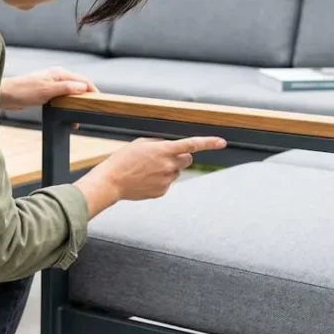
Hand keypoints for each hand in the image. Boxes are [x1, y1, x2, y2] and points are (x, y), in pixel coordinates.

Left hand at [0, 67, 97, 111]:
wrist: (5, 96)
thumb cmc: (23, 91)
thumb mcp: (46, 91)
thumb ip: (65, 88)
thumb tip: (83, 87)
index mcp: (59, 73)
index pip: (83, 80)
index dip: (93, 90)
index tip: (101, 102)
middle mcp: (57, 77)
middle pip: (78, 87)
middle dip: (85, 99)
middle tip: (91, 113)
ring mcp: (51, 85)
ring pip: (70, 94)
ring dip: (75, 105)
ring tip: (78, 119)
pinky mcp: (46, 94)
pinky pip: (62, 100)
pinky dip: (67, 107)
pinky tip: (68, 118)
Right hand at [75, 136, 226, 216]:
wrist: (112, 182)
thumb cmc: (122, 160)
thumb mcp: (140, 144)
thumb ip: (159, 144)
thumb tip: (168, 147)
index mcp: (164, 151)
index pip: (192, 145)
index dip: (209, 143)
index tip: (222, 142)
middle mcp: (169, 166)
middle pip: (187, 160)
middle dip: (180, 157)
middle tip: (164, 157)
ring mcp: (166, 180)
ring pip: (176, 172)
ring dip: (167, 169)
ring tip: (147, 170)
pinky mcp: (162, 192)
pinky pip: (167, 183)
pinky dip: (159, 180)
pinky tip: (145, 179)